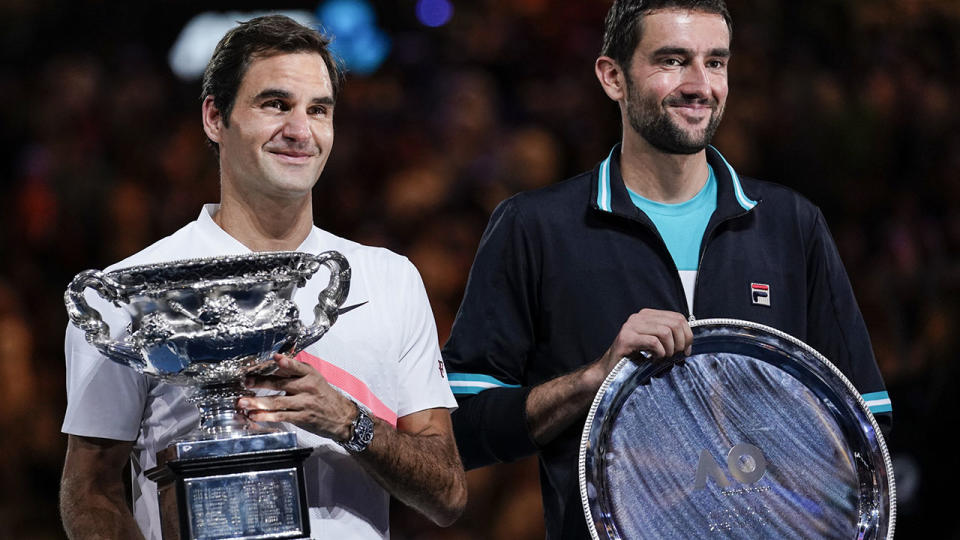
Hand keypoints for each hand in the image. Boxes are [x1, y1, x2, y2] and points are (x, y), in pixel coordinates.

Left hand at [239, 353, 355, 441]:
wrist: (341, 417)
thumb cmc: (325, 396)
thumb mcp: (314, 379)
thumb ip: (295, 372)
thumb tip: (275, 364)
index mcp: (310, 375)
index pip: (297, 367)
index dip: (286, 363)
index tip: (275, 358)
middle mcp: (307, 388)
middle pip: (281, 384)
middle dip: (261, 383)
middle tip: (246, 382)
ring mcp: (304, 403)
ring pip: (277, 402)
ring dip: (257, 402)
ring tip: (243, 402)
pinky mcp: (301, 417)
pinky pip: (281, 416)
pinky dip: (266, 416)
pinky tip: (255, 415)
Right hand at [598, 309, 691, 373]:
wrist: (610, 372)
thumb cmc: (634, 360)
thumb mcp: (655, 345)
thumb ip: (669, 338)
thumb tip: (689, 342)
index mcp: (647, 316)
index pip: (678, 317)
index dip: (687, 335)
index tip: (685, 351)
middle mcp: (638, 317)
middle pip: (674, 323)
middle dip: (680, 343)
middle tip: (675, 356)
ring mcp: (631, 326)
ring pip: (665, 332)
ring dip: (669, 349)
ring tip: (663, 358)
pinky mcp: (626, 338)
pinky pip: (653, 342)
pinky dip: (659, 353)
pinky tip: (654, 360)